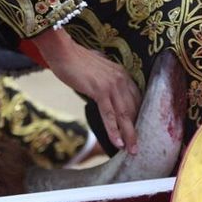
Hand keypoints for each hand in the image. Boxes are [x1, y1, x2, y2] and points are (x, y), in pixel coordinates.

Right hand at [32, 28, 141, 153]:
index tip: (137, 132)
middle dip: (136, 131)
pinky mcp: (100, 90)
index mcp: (123, 75)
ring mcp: (112, 85)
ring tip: (131, 150)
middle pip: (133, 110)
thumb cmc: (76, 62)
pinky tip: (117, 143)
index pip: (136, 100)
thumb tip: (105, 94)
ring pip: (124, 114)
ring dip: (129, 135)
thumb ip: (105, 82)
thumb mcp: (97, 72)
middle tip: (137, 148)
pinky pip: (109, 114)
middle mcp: (121, 79)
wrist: (63, 51)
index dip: (138, 118)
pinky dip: (114, 130)